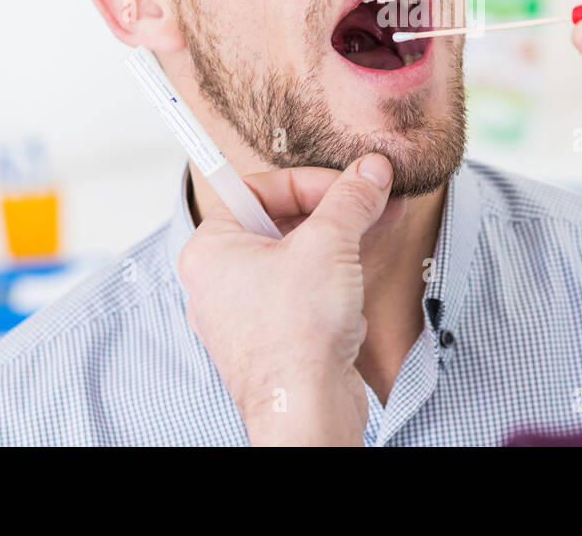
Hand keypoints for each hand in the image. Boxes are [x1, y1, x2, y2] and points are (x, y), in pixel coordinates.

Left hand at [176, 154, 405, 444]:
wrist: (306, 410)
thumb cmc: (296, 335)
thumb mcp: (330, 243)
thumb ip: (350, 199)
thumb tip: (370, 172)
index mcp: (211, 250)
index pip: (256, 188)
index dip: (308, 182)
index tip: (347, 184)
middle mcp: (219, 282)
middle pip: (278, 223)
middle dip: (331, 215)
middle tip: (369, 205)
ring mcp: (244, 315)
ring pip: (294, 261)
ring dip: (336, 250)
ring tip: (370, 242)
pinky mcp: (272, 341)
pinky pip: (302, 297)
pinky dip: (332, 289)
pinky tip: (354, 300)